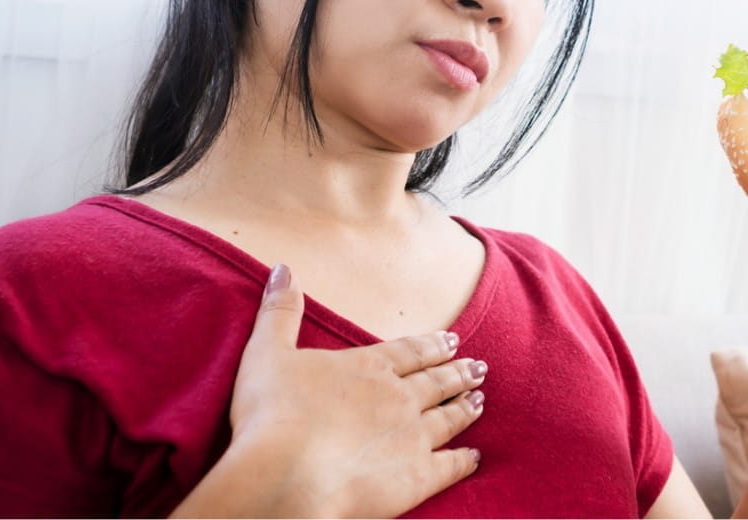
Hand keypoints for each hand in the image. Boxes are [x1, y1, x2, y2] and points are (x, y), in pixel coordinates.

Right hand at [227, 265, 485, 516]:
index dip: (432, 345)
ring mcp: (412, 437)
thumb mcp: (267, 352)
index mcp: (368, 366)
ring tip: (480, 399)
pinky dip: (463, 460)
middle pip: (435, 381)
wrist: (285, 474)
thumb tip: (284, 269)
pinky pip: (448, 466)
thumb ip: (280, 311)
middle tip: (480, 367)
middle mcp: (398, 397)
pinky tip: (474, 457)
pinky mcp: (416, 478)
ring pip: (448, 417)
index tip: (452, 340)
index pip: (409, 351)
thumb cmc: (271, 415)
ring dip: (465, 407)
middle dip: (458, 372)